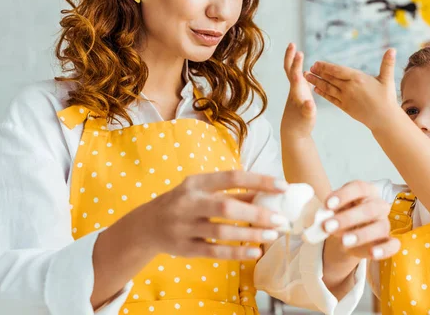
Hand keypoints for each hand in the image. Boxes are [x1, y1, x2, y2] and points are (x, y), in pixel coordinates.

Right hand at [130, 171, 289, 259]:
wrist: (146, 225)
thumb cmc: (184, 203)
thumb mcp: (203, 191)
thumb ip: (233, 193)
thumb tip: (268, 194)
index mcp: (197, 183)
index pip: (232, 177)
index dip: (259, 181)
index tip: (283, 186)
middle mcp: (189, 203)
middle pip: (226, 206)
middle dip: (257, 213)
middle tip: (281, 219)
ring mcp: (185, 226)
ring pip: (221, 231)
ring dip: (250, 233)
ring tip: (272, 235)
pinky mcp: (185, 248)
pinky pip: (214, 251)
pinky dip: (236, 253)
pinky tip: (255, 252)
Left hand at [281, 43, 316, 138]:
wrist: (293, 134)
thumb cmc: (300, 126)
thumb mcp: (307, 118)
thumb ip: (308, 109)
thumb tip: (309, 103)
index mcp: (296, 93)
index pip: (295, 75)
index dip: (297, 64)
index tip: (299, 52)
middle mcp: (294, 90)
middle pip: (290, 70)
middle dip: (290, 57)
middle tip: (291, 44)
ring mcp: (296, 93)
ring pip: (294, 74)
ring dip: (295, 63)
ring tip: (297, 52)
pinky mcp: (299, 97)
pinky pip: (299, 81)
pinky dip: (301, 74)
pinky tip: (305, 72)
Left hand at [306, 49, 398, 130]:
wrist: (384, 119)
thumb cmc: (387, 98)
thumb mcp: (387, 79)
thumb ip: (387, 64)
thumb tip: (392, 49)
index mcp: (358, 79)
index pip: (338, 70)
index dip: (326, 67)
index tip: (316, 63)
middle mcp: (349, 88)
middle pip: (330, 78)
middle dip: (318, 73)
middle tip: (308, 68)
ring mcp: (346, 98)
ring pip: (328, 88)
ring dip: (316, 82)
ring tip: (307, 77)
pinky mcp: (345, 107)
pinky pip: (331, 99)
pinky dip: (323, 93)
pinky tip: (316, 89)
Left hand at [322, 180, 399, 260]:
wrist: (345, 237)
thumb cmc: (339, 217)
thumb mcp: (330, 211)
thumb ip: (324, 211)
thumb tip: (317, 217)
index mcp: (365, 192)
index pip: (358, 188)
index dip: (343, 195)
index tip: (327, 205)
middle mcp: (378, 205)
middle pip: (369, 208)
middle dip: (348, 218)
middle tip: (328, 226)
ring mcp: (385, 224)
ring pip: (380, 227)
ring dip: (361, 235)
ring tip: (344, 242)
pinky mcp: (388, 242)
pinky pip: (393, 245)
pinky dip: (384, 249)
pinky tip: (372, 253)